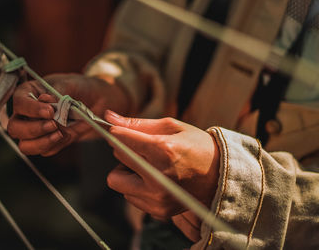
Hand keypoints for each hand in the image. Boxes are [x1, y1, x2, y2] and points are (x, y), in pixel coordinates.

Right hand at [7, 73, 128, 155]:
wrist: (95, 101)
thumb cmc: (78, 87)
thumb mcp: (70, 83)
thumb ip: (57, 92)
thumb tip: (46, 100)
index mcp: (28, 93)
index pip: (19, 102)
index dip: (32, 109)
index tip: (49, 111)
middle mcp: (27, 113)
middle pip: (15, 128)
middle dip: (34, 129)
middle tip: (54, 124)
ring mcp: (35, 130)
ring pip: (26, 145)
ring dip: (42, 142)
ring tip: (60, 133)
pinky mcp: (47, 142)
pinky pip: (45, 151)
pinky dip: (56, 145)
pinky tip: (68, 134)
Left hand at [104, 111, 219, 219]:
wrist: (220, 176)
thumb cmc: (197, 146)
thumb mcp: (171, 127)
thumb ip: (137, 123)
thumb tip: (108, 117)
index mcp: (163, 151)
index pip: (121, 139)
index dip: (118, 133)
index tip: (119, 131)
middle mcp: (158, 177)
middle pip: (117, 158)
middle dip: (125, 150)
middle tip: (143, 149)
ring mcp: (157, 197)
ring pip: (117, 180)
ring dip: (127, 171)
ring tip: (149, 167)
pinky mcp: (157, 211)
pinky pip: (129, 196)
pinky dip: (136, 186)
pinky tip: (155, 180)